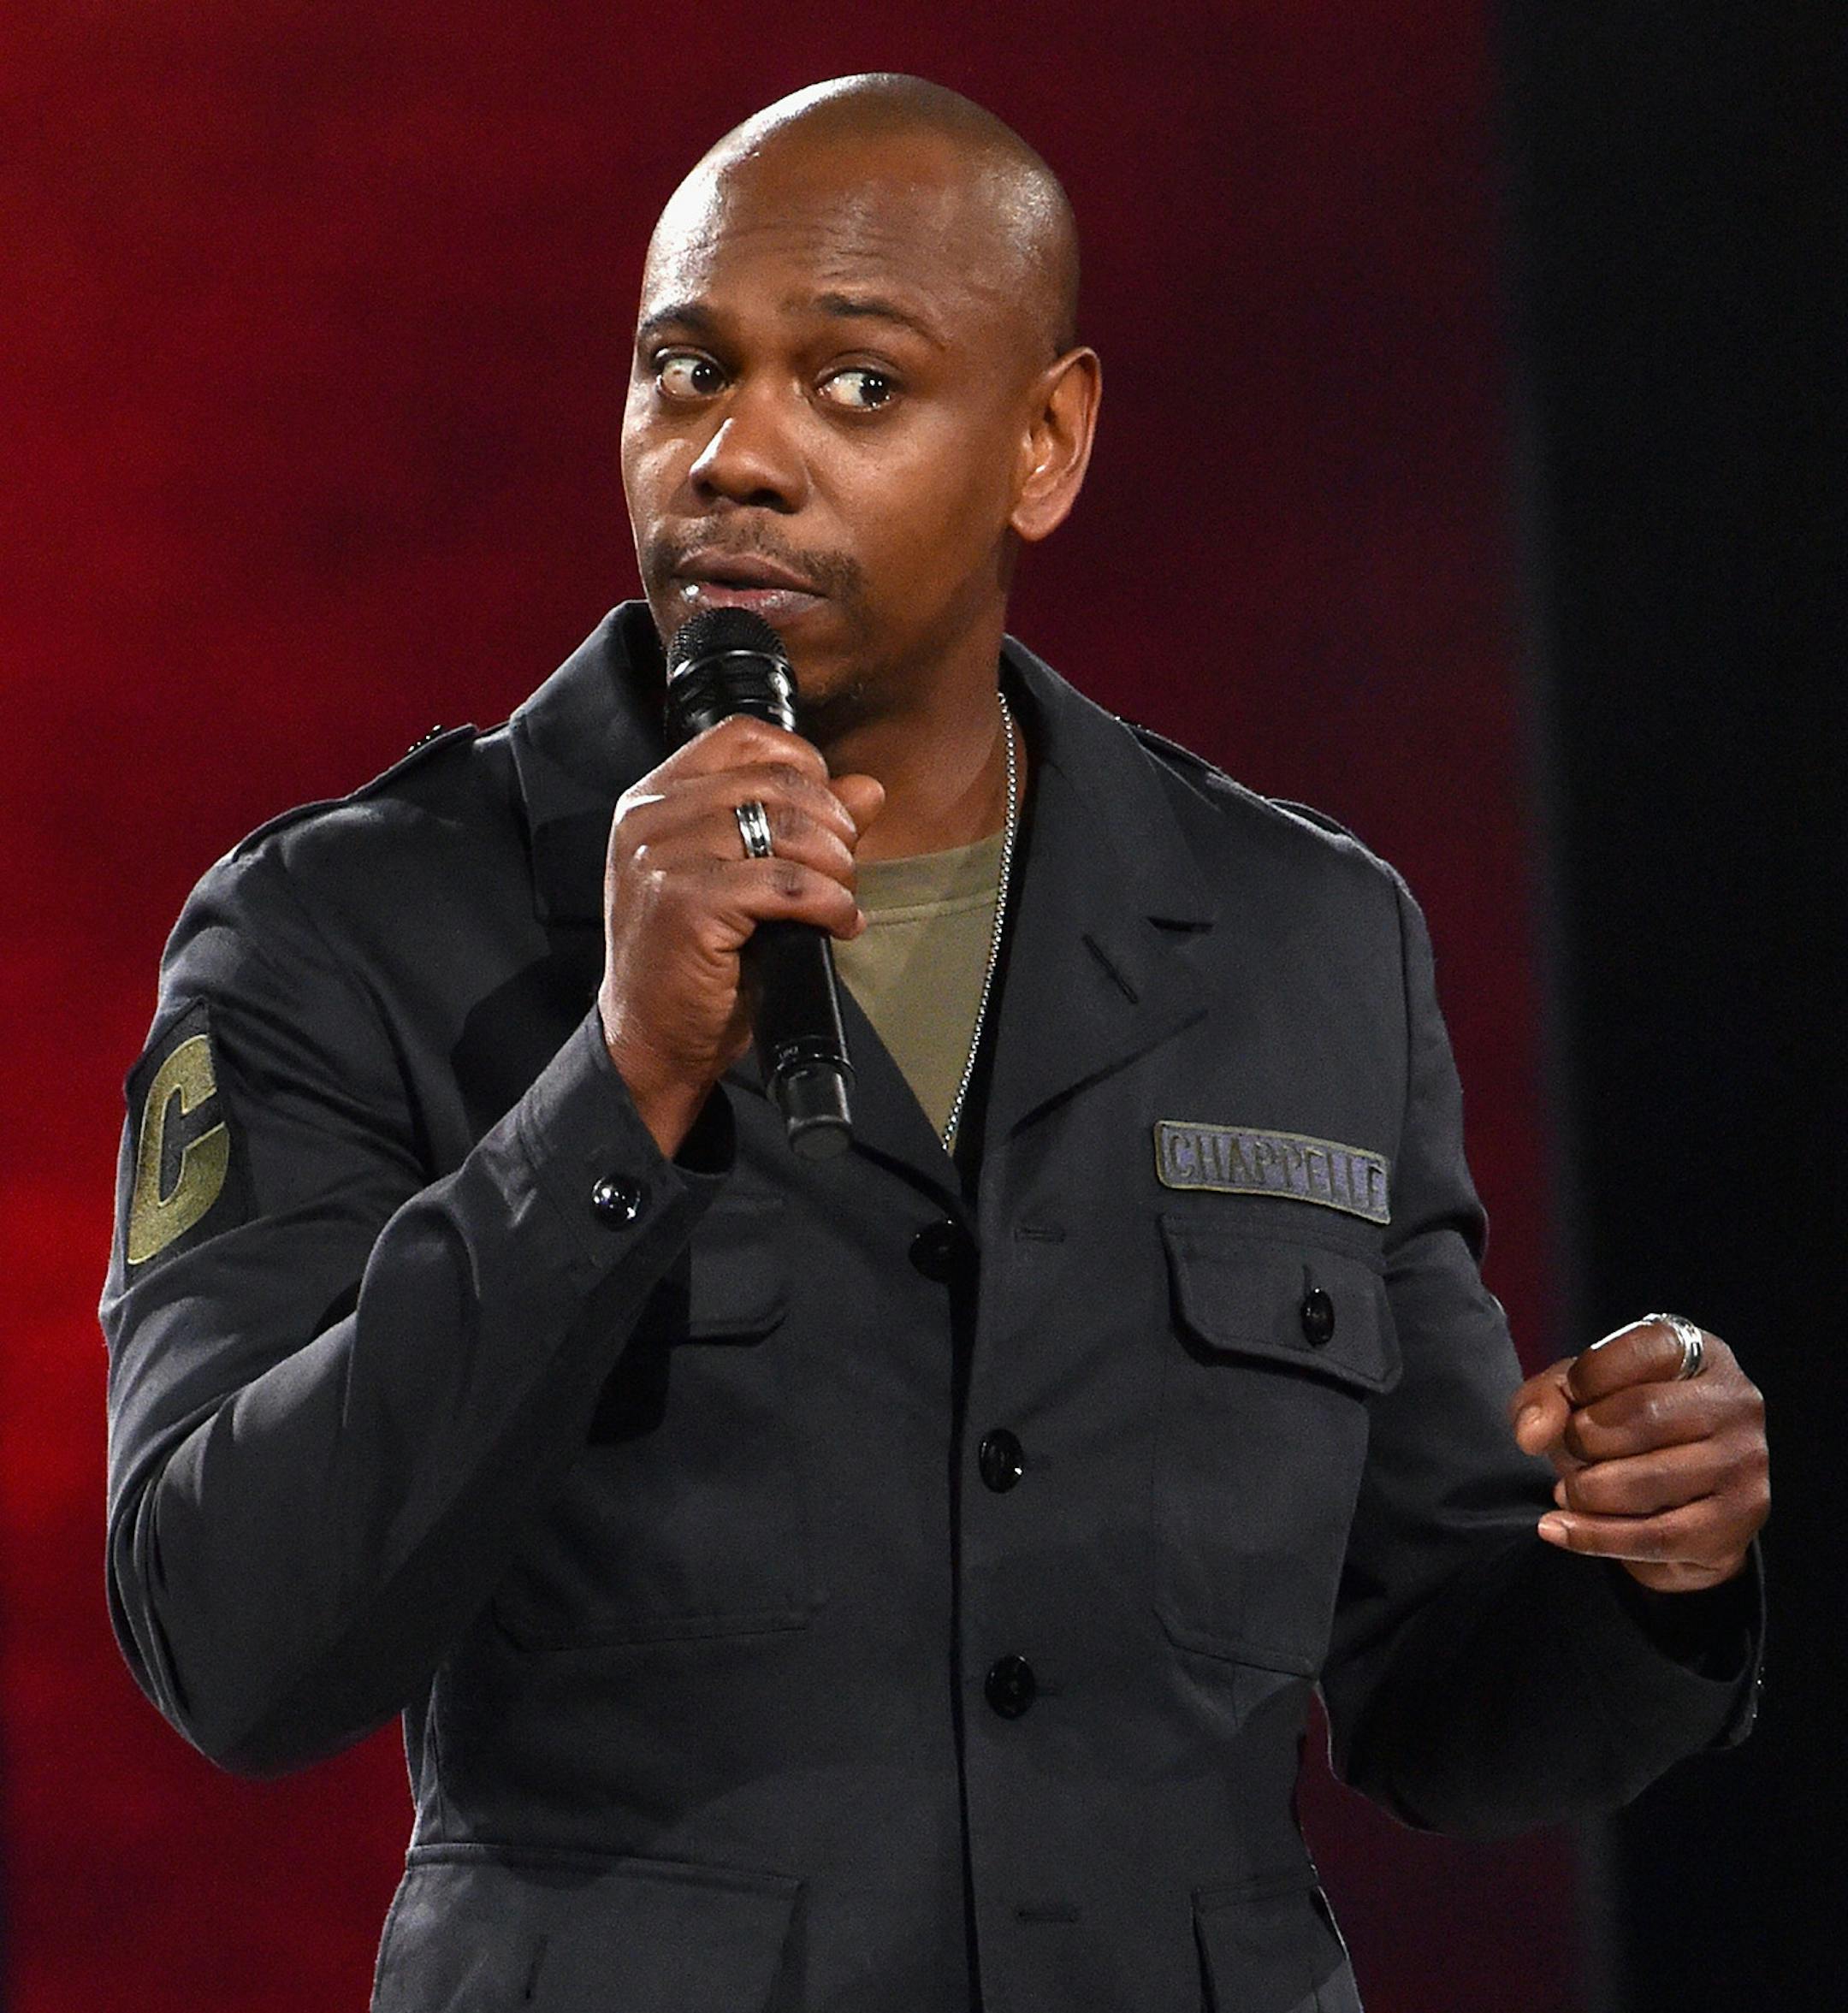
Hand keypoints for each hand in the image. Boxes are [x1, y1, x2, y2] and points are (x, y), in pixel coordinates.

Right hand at [597, 715, 884, 1154]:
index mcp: (655, 798)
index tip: (828, 815)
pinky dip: (829, 903)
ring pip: (786, 827)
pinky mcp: (684, 903)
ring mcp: (661, 858)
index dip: (803, 765)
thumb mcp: (746, 879)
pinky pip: (786, 884)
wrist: (651, 1038)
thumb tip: (869, 789)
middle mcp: (649, 817)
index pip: (743, 736)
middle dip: (832, 823)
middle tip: (845, 869)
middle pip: (776, 781)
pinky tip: (839, 924)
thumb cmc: (696, 960)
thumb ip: (802, 825)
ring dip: (836, 865)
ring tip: (842, 899)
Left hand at [1509, 1318, 1767, 1592]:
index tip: (1569, 1398)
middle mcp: (1736, 1401)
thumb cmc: (1623, 1429)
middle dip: (1583, 1439)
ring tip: (1570, 1490)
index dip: (1586, 1378)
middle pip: (1641, 1414)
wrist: (1678, 1504)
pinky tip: (1559, 1529)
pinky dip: (1594, 1536)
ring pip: (1645, 1481)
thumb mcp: (1579, 1395)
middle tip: (1569, 1453)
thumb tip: (1531, 1435)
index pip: (1639, 1350)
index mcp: (1702, 1353)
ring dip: (1586, 1491)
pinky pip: (1655, 1536)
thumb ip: (1546, 1397)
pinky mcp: (1738, 1520)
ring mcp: (1744, 1462)